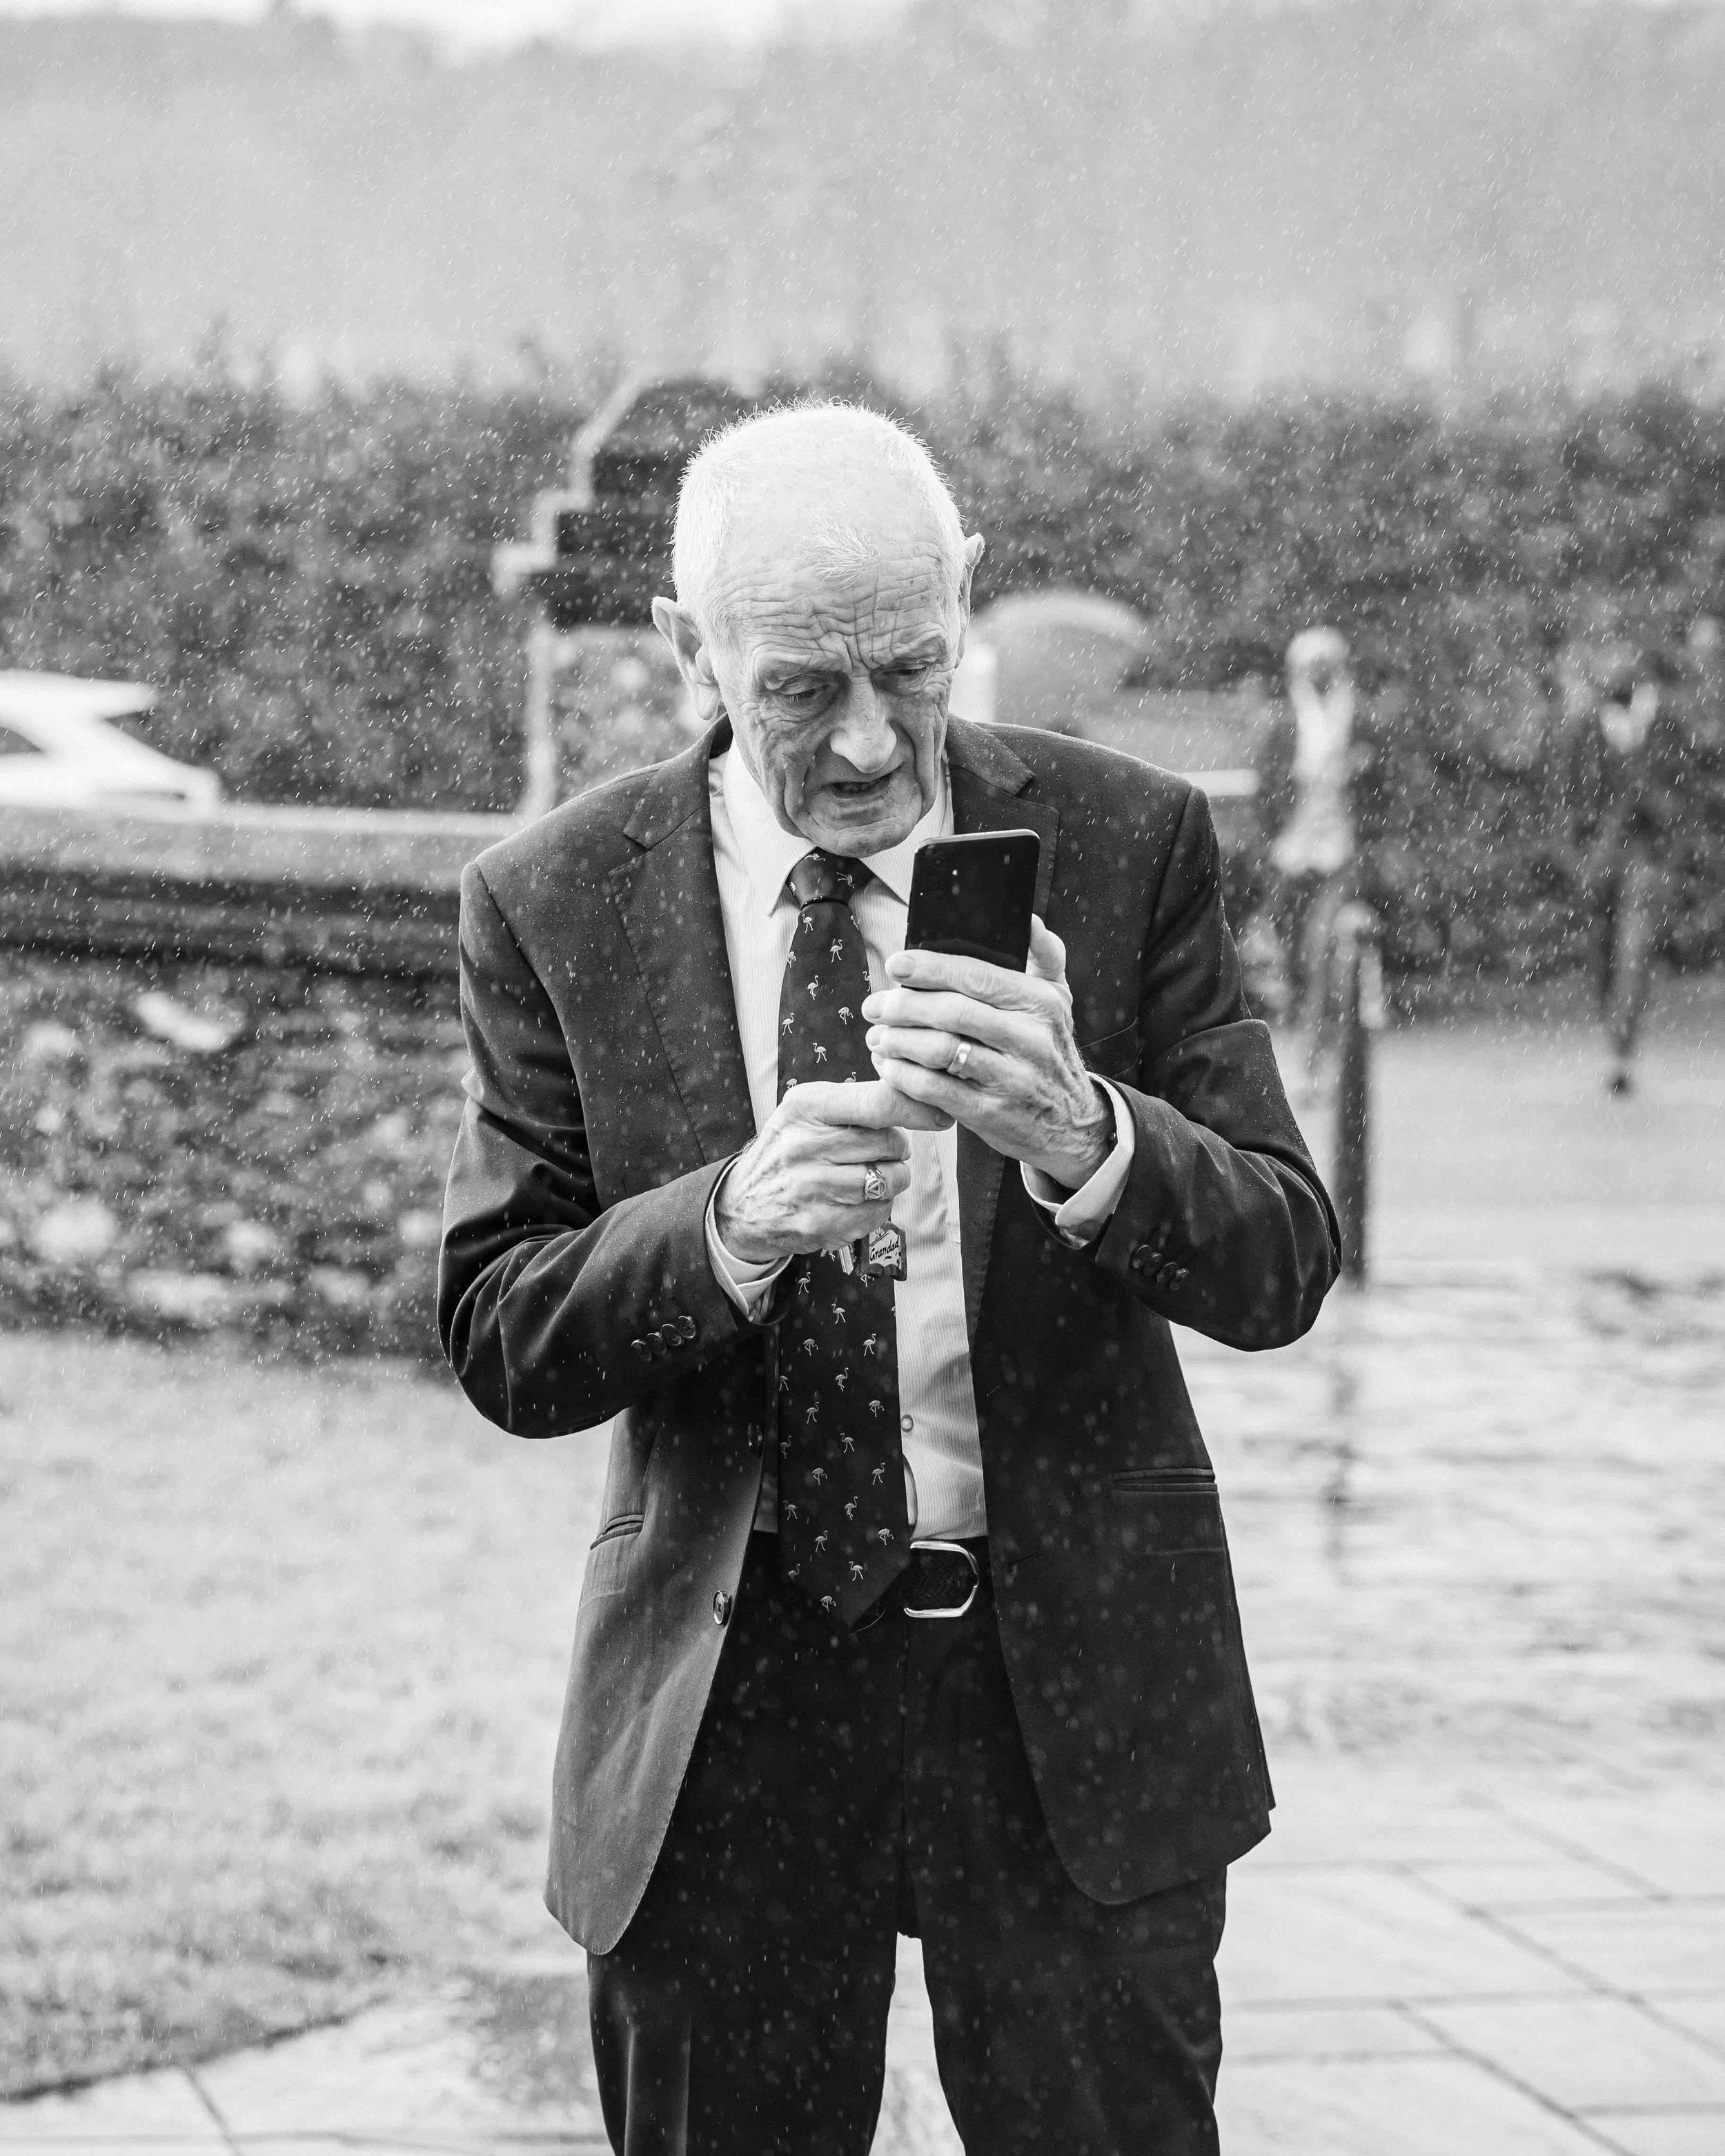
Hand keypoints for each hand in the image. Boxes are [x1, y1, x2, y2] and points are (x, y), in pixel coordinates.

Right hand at [714, 1079, 944, 1265]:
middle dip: (896, 1147)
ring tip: (866, 1174)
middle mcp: (806, 1145)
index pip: (879, 1103)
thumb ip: (858, 1101)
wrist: (742, 1204)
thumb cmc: (788, 1149)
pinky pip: (879, 1212)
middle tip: (875, 1151)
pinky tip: (853, 1200)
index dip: (918, 1108)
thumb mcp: (808, 1110)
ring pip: (890, 1179)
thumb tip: (921, 1098)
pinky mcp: (820, 1224)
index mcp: (806, 1107)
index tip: (940, 1115)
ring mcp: (812, 1188)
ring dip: (890, 1178)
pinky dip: (877, 1207)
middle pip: (892, 1143)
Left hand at [863, 917, 1112, 1189]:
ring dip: (898, 1041)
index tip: (896, 965)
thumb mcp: (1059, 1001)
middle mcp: (1031, 1039)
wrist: (1073, 1125)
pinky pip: (935, 1089)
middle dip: (903, 1005)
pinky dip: (904, 1076)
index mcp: (1041, 1003)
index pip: (977, 975)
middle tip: (876, 1006)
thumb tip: (1028, 918)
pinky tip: (890, 1066)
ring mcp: (1012, 1079)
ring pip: (940, 1050)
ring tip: (878, 1037)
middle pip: (952, 1012)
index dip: (931, 968)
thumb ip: (1045, 956)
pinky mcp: (991, 1114)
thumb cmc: (1050, 1054)